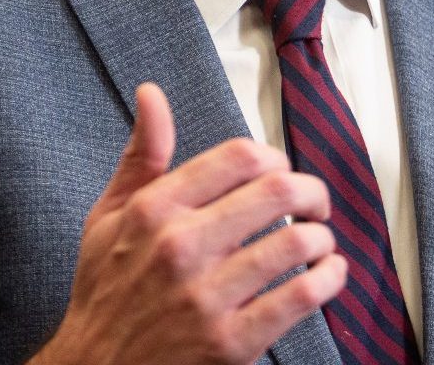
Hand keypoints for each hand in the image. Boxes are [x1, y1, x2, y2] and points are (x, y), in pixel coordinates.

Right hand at [28, 83, 345, 364]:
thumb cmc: (105, 293)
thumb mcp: (107, 218)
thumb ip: (140, 157)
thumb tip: (151, 94)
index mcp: (154, 209)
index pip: (239, 156)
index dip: (274, 158)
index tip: (280, 173)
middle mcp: (181, 246)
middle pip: (277, 191)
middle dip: (312, 192)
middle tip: (315, 204)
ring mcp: (207, 296)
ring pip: (296, 242)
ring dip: (322, 237)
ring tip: (319, 242)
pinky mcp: (231, 341)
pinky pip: (300, 298)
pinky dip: (329, 280)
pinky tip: (329, 275)